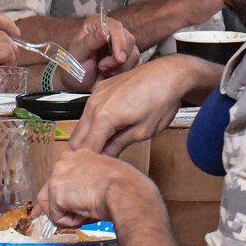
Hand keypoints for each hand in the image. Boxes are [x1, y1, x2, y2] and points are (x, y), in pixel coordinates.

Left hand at [36, 148, 149, 228]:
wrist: (125, 192)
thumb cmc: (127, 186)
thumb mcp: (109, 178)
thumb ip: (93, 182)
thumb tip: (84, 199)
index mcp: (81, 155)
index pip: (64, 176)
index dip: (69, 194)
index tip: (77, 203)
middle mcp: (65, 161)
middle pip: (52, 190)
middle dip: (63, 207)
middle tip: (82, 213)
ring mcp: (58, 175)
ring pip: (52, 206)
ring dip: (68, 215)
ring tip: (87, 214)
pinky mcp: (55, 192)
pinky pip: (57, 217)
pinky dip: (70, 223)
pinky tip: (86, 215)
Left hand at [59, 13, 140, 89]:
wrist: (77, 86)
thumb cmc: (73, 67)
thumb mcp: (77, 54)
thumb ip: (90, 41)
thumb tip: (104, 30)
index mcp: (97, 25)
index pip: (115, 27)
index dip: (119, 41)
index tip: (119, 58)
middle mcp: (112, 32)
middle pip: (129, 40)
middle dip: (117, 59)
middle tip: (103, 68)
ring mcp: (122, 45)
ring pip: (134, 54)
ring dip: (120, 67)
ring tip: (103, 71)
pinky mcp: (130, 59)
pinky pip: (137, 65)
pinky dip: (125, 73)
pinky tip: (111, 75)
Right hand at [69, 55, 196, 156]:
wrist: (169, 74)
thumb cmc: (161, 102)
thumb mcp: (143, 131)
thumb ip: (118, 145)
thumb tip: (105, 159)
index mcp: (104, 117)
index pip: (86, 149)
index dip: (92, 164)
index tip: (99, 171)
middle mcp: (94, 104)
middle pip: (76, 139)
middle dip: (86, 152)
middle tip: (102, 162)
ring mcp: (95, 94)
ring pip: (81, 125)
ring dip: (90, 137)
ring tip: (108, 146)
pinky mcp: (100, 88)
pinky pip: (89, 111)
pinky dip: (94, 123)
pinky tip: (111, 128)